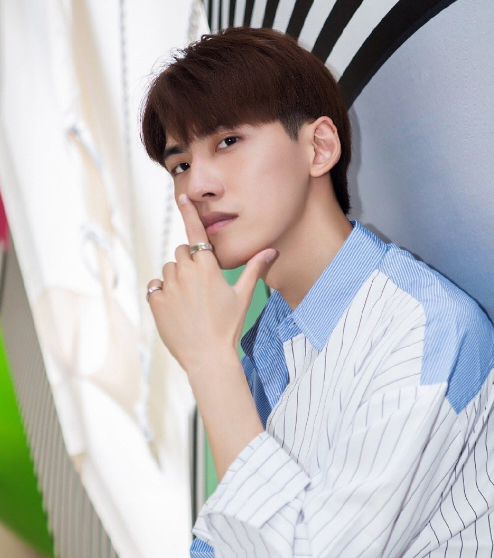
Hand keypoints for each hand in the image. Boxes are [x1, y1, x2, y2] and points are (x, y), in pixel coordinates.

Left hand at [146, 193, 277, 371]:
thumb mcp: (243, 296)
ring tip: (189, 301)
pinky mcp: (155, 301)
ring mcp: (168, 286)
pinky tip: (175, 307)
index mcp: (207, 266)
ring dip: (176, 278)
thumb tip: (271, 251)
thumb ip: (254, 269)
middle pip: (181, 253)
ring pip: (168, 269)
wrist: (208, 357)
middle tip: (201, 286)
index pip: (195, 232)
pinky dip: (162, 292)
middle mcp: (185, 272)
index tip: (181, 198)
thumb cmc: (228, 326)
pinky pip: (155, 286)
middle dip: (189, 263)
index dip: (188, 213)